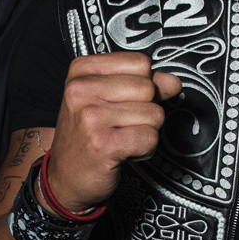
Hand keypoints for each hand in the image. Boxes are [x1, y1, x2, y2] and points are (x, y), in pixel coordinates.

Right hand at [44, 53, 180, 213]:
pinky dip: (145, 150)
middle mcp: (81, 89)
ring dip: (146, 132)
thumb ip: (141, 83)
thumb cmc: (87, 135)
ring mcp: (91, 117)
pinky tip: (123, 153)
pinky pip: (150, 138)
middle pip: (148, 88)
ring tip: (121, 139)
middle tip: (121, 125)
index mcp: (81, 70)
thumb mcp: (107, 98)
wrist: (65, 177)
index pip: (140, 63)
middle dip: (146, 110)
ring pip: (154, 114)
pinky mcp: (103, 144)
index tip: (122, 103)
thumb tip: (173, 82)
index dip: (142, 85)